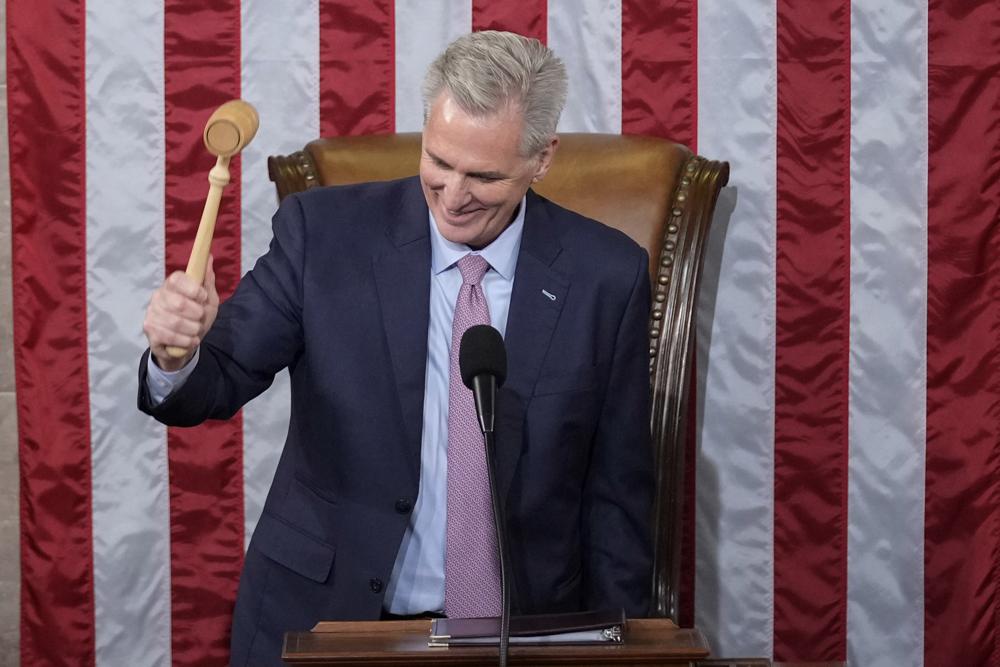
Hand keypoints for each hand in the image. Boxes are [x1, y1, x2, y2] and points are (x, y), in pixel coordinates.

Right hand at [143, 256, 219, 370]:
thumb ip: (207, 280)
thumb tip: (208, 256)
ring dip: (193, 330)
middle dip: (197, 314)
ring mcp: (152, 313)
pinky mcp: (149, 330)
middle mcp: (158, 296)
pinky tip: (189, 340)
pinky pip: (170, 337)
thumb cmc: (196, 317)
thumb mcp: (207, 299)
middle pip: (179, 303)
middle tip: (199, 317)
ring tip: (195, 330)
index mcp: (172, 284)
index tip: (202, 297)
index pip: (176, 279)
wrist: (185, 343)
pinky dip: (186, 341)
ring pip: (176, 322)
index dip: (192, 289)